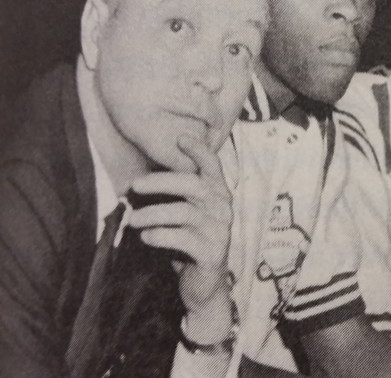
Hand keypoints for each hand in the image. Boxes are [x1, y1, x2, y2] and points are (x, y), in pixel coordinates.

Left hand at [128, 135, 233, 342]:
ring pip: (184, 213)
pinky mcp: (212, 253)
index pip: (213, 166)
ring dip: (153, 214)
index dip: (199, 151)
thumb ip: (175, 197)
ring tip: (132, 219)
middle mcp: (224, 209)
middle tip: (134, 185)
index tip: (180, 138)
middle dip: (162, 181)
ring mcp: (220, 231)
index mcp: (218, 195)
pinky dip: (160, 236)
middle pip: (194, 185)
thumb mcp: (185, 216)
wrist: (203, 285)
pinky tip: (146, 237)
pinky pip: (182, 239)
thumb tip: (136, 183)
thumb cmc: (189, 244)